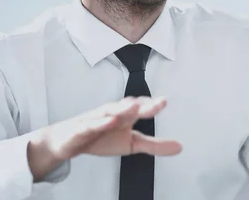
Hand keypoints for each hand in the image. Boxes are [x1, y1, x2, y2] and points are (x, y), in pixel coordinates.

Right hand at [27, 96, 180, 180]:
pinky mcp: (82, 129)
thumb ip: (155, 145)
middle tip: (156, 104)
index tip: (164, 102)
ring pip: (110, 112)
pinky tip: (109, 121)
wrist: (68, 141)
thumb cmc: (101, 136)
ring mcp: (97, 119)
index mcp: (126, 115)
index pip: (141, 108)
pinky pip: (91, 125)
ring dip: (121, 109)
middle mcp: (113, 113)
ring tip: (134, 107)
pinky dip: (99, 122)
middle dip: (142, 104)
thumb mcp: (131, 144)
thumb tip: (179, 147)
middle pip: (128, 107)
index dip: (152, 105)